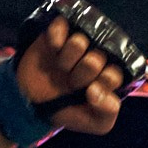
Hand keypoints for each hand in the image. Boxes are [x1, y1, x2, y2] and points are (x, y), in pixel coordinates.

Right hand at [14, 12, 127, 135]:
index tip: (89, 91)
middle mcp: (95, 58)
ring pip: (79, 42)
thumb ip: (108, 112)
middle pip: (96, 58)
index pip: (115, 73)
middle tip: (71, 82)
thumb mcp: (96, 123)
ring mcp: (77, 43)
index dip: (103, 82)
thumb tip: (97, 91)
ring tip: (61, 67)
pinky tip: (53, 48)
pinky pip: (61, 24)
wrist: (32, 101)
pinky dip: (56, 37)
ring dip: (67, 58)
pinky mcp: (58, 33)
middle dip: (80, 75)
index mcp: (108, 76)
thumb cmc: (67, 110)